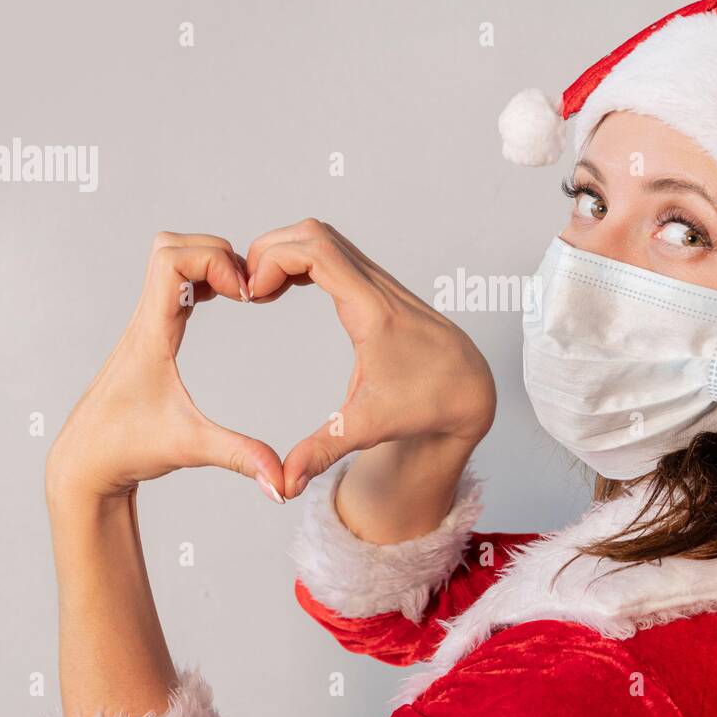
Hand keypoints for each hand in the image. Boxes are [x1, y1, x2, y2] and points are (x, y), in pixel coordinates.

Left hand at [47, 232, 285, 508]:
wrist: (83, 463)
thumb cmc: (125, 450)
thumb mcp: (190, 449)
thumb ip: (241, 457)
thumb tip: (282, 481)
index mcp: (150, 334)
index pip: (172, 260)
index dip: (215, 262)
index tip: (244, 294)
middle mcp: (143, 320)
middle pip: (171, 245)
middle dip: (217, 254)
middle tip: (247, 290)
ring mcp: (144, 323)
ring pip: (169, 257)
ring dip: (208, 262)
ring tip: (240, 292)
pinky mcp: (149, 332)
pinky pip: (173, 282)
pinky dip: (202, 278)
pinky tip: (224, 301)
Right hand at [245, 218, 495, 499]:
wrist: (469, 390)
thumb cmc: (424, 403)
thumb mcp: (367, 427)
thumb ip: (321, 451)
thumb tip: (283, 484)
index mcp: (371, 310)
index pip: (317, 251)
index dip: (273, 259)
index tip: (252, 295)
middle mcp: (376, 286)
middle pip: (314, 232)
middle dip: (269, 249)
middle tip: (247, 291)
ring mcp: (377, 281)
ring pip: (323, 236)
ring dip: (284, 251)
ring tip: (260, 290)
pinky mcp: (376, 286)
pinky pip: (332, 251)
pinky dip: (300, 258)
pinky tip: (282, 288)